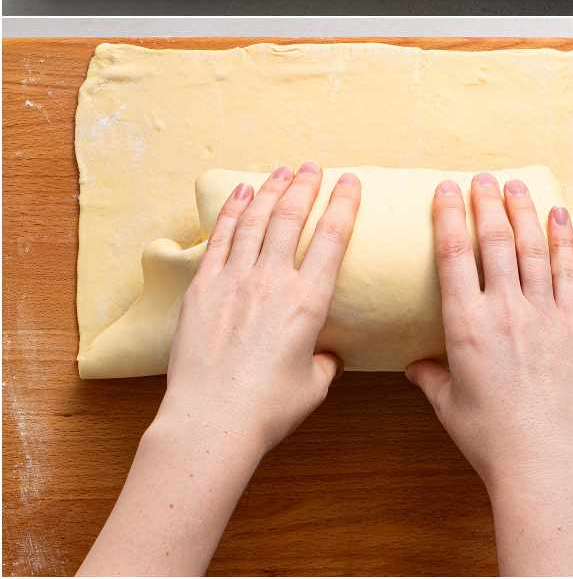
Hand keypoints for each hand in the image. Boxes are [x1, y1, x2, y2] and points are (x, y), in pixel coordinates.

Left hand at [80, 164, 358, 575]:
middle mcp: (272, 281)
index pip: (332, 237)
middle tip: (313, 167)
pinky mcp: (203, 290)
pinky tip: (240, 195)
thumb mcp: (313, 385)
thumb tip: (324, 355)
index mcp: (309, 300)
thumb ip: (324, 362)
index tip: (351, 181)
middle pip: (291, 218)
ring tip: (281, 171)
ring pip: (255, 221)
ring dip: (270, 191)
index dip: (344, 204)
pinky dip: (232, 213)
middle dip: (305, 186)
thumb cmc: (268, 409)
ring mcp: (234, 281)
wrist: (210, 422)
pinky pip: (220, 240)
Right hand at [406, 175, 572, 576]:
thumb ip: (430, 376)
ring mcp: (542, 314)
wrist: (543, 460)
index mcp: (464, 326)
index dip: (449, 217)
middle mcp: (503, 310)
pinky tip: (558, 216)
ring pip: (532, 249)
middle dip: (487, 204)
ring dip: (523, 212)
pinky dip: (562, 241)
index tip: (445, 190)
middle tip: (482, 178)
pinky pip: (566, 273)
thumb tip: (413, 364)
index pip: (454, 256)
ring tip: (516, 186)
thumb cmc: (490, 438)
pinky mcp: (572, 325)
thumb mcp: (448, 405)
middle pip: (494, 242)